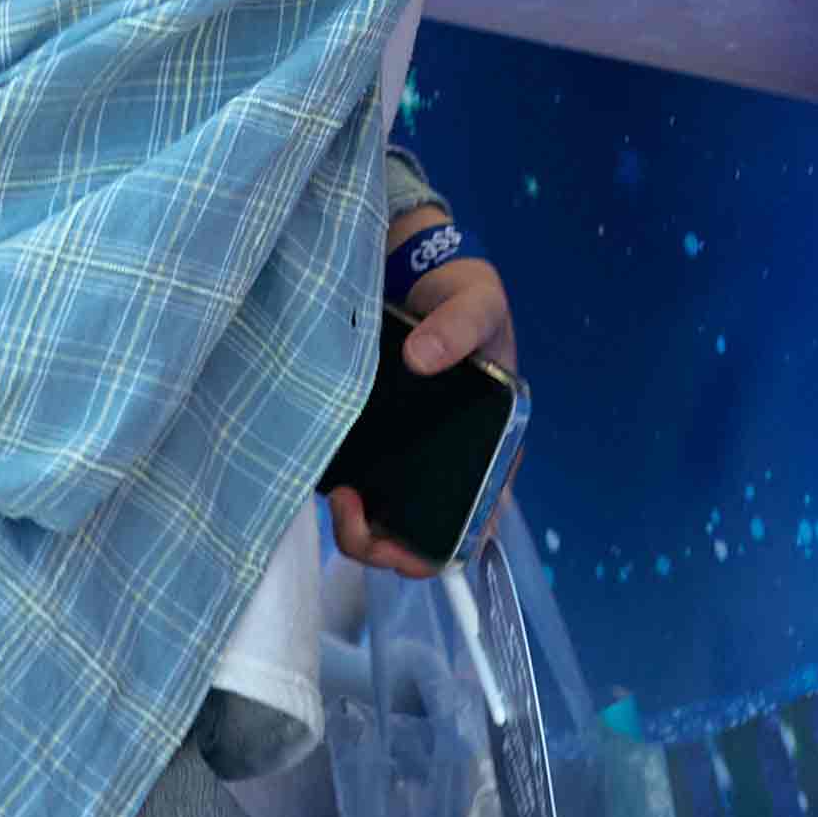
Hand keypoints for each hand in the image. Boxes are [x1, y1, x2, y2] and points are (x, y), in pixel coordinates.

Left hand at [326, 246, 521, 581]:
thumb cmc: (460, 294)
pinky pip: (359, 487)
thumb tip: (421, 358)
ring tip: (338, 492)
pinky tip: (326, 478)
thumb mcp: (477, 300)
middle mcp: (449, 461)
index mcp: (491, 444)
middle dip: (384, 543)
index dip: (443, 546)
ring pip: (385, 521)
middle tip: (352, 506)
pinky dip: (342, 497)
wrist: (417, 271)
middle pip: (421, 534)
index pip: (477, 517)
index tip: (402, 539)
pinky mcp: (372, 442)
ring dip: (358, 527)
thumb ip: (457, 325)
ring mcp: (408, 455)